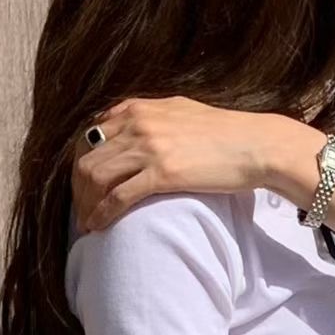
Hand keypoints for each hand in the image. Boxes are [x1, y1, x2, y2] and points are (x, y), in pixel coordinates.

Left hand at [73, 98, 314, 231]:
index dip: (80, 163)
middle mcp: (138, 123)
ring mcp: (148, 147)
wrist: (256, 144)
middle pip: (86, 158)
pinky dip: (101, 214)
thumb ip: (149, 114)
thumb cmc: (224, 132)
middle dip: (78, 189)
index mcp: (138, 108)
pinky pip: (117, 197)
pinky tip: (98, 227)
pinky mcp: (162, 173)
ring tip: (87, 223)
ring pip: (96, 177)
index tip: (83, 186)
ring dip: (85, 204)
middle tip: (81, 210)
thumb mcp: (179, 110)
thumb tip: (127, 121)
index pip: (90, 135)